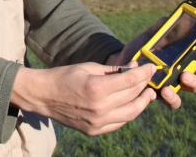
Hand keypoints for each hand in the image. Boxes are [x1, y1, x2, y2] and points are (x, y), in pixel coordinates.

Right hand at [11, 62, 156, 135]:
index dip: (144, 73)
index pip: (130, 80)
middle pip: (132, 96)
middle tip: (149, 78)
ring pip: (130, 113)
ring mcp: (97, 122)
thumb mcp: (88, 67)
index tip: (152, 67)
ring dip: (142, 102)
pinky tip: (131, 104)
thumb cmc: (65, 76)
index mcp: (97, 88)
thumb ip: (113, 69)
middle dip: (144, 85)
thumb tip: (134, 67)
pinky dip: (128, 113)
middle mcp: (99, 107)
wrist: (43, 96)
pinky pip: (119, 122)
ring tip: (147, 94)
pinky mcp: (94, 130)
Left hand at [106, 19, 195, 109]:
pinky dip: (159, 99)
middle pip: (193, 83)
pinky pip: (161, 103)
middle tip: (185, 74)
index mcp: (180, 61)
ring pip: (178, 98)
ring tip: (167, 90)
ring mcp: (166, 89)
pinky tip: (152, 93)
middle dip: (193, 80)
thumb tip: (169, 18)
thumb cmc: (139, 49)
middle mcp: (176, 78)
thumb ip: (160, 30)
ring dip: (176, 96)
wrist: (119, 62)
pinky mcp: (153, 97)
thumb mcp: (149, 37)